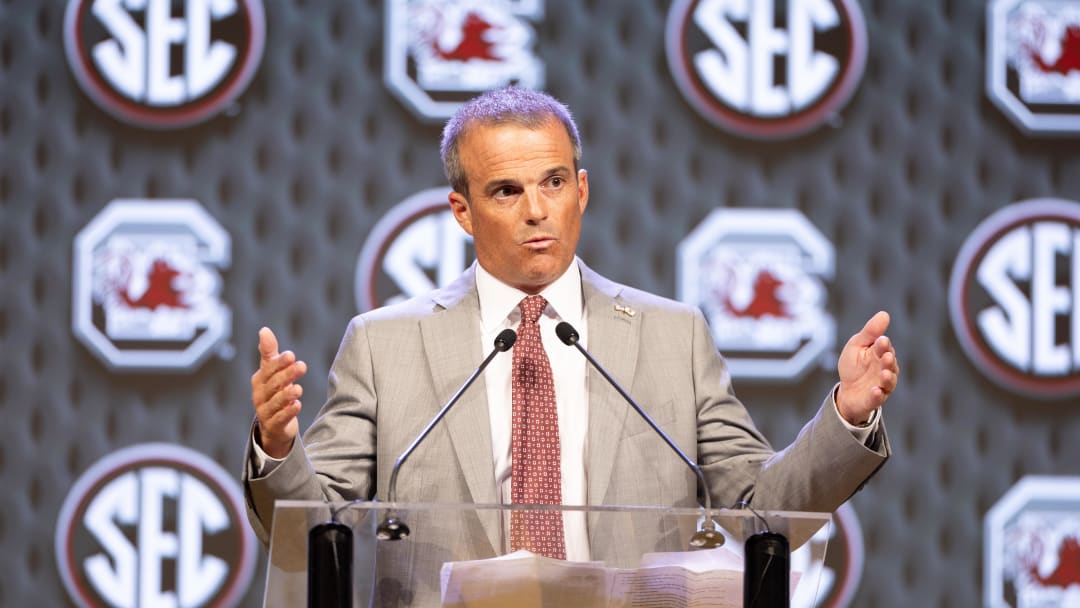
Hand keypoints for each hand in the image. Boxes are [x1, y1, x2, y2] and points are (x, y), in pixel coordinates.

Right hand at [250, 327, 306, 458]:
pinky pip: (280, 419)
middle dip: (287, 375)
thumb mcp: (271, 373)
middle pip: (273, 384)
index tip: (291, 355)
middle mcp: (260, 395)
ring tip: (298, 389)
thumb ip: (269, 353)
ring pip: (276, 402)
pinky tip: (297, 405)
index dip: (279, 363)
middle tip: (302, 366)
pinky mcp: (274, 425)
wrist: (273, 425)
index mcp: (260, 380)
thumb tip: (264, 330)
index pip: (269, 369)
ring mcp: (265, 411)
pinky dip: (288, 412)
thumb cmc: (273, 392)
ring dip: (287, 395)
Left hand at [836, 311, 898, 424]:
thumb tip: (885, 314)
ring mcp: (881, 385)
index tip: (881, 340)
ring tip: (884, 374)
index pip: (884, 348)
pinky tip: (875, 390)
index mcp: (880, 354)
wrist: (846, 391)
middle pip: (890, 365)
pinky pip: (879, 398)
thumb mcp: (857, 345)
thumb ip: (870, 332)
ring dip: (888, 378)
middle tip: (886, 356)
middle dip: (888, 360)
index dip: (883, 345)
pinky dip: (878, 394)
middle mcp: (885, 369)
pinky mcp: (874, 399)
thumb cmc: (854, 365)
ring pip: (889, 382)